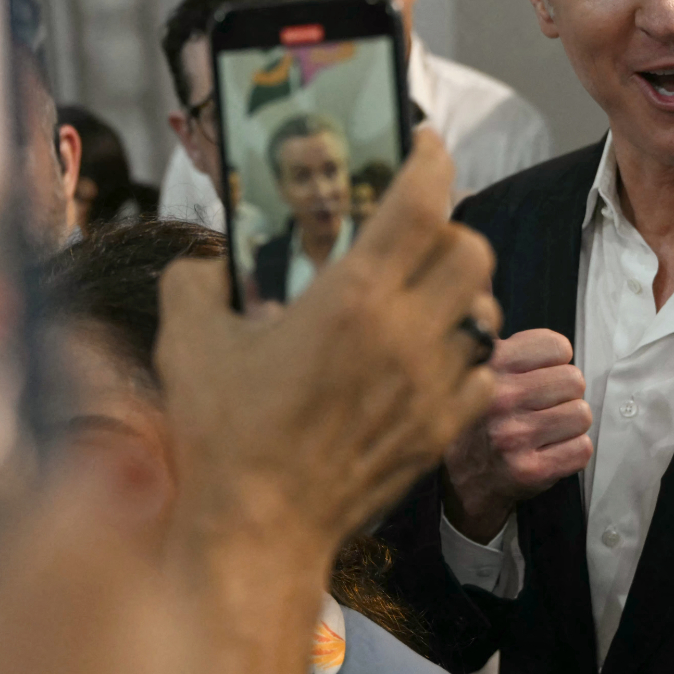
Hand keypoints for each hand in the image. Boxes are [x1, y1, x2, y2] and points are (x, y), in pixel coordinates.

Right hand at [158, 127, 498, 556]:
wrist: (260, 529)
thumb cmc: (223, 436)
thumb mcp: (189, 339)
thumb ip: (200, 279)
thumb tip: (217, 261)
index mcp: (350, 300)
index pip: (422, 202)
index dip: (430, 160)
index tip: (423, 144)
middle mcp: (405, 335)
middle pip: (470, 249)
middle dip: (446, 228)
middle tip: (410, 231)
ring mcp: (432, 385)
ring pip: (484, 307)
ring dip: (458, 290)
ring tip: (417, 294)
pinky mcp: (442, 428)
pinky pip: (480, 368)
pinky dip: (461, 351)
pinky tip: (420, 356)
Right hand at [441, 328, 592, 542]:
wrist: (461, 482)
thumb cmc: (480, 417)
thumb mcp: (474, 365)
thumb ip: (487, 321)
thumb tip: (482, 272)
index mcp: (489, 364)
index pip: (558, 347)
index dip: (554, 362)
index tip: (537, 375)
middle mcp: (498, 397)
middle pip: (574, 380)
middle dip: (565, 394)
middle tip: (542, 407)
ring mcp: (513, 436)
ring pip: (582, 414)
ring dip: (570, 424)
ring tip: (544, 430)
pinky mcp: (529, 470)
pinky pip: (582, 449)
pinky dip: (572, 452)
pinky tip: (547, 451)